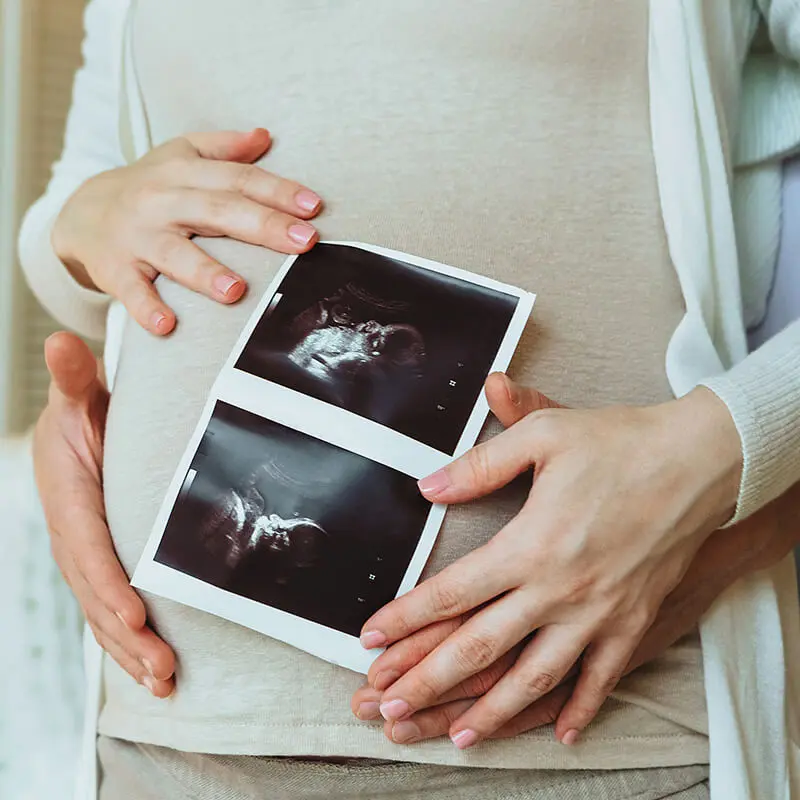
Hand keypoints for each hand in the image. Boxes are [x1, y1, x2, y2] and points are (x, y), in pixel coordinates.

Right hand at [33, 332, 174, 696]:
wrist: (76, 429)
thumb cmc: (84, 413)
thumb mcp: (80, 396)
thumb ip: (75, 379)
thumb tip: (59, 342)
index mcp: (69, 500)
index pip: (89, 549)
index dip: (109, 585)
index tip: (136, 616)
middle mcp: (74, 535)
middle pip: (98, 594)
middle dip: (127, 636)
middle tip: (163, 669)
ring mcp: (85, 555)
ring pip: (103, 611)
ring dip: (131, 650)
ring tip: (164, 683)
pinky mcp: (99, 563)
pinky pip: (110, 607)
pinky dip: (129, 640)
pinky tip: (155, 668)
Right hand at [52, 128, 321, 334]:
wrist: (81, 213)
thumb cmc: (149, 188)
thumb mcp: (180, 157)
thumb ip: (224, 148)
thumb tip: (265, 136)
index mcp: (185, 174)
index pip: (239, 180)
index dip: (278, 192)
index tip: (314, 208)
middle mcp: (162, 201)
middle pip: (217, 212)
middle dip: (263, 226)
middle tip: (304, 242)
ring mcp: (138, 236)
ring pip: (175, 253)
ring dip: (205, 272)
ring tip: (236, 289)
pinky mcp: (115, 269)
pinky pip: (131, 290)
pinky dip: (146, 307)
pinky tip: (166, 324)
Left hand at [359, 375, 742, 748]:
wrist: (698, 462)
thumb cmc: (618, 444)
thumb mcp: (542, 435)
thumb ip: (480, 465)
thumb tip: (428, 486)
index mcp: (529, 544)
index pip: (451, 592)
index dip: (405, 618)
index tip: (372, 639)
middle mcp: (557, 589)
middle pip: (479, 647)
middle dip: (428, 680)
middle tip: (388, 704)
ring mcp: (597, 613)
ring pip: (535, 677)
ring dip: (492, 711)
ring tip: (458, 735)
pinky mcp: (631, 622)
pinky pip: (602, 678)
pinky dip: (581, 709)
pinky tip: (562, 732)